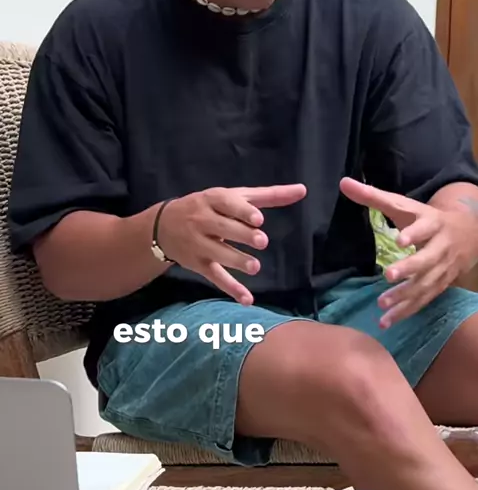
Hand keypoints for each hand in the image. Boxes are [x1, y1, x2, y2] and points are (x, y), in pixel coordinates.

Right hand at [157, 184, 306, 304]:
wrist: (163, 226)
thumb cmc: (208, 207)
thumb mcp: (233, 196)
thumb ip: (268, 195)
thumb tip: (302, 190)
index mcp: (213, 200)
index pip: (226, 203)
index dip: (242, 211)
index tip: (259, 219)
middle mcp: (202, 221)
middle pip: (222, 228)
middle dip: (241, 235)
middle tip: (262, 241)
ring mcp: (199, 244)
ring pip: (217, 254)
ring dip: (236, 261)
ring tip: (255, 267)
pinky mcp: (198, 264)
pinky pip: (214, 277)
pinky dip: (230, 289)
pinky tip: (247, 299)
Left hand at [340, 177, 475, 328]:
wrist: (467, 233)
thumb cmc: (425, 218)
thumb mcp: (404, 205)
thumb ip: (374, 197)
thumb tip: (343, 183)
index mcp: (432, 223)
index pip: (424, 228)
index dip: (414, 234)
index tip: (400, 240)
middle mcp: (440, 247)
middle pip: (426, 260)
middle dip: (409, 269)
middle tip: (389, 275)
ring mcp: (442, 269)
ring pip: (425, 284)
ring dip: (405, 296)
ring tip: (382, 304)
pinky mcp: (439, 286)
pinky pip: (423, 300)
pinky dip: (406, 311)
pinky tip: (387, 321)